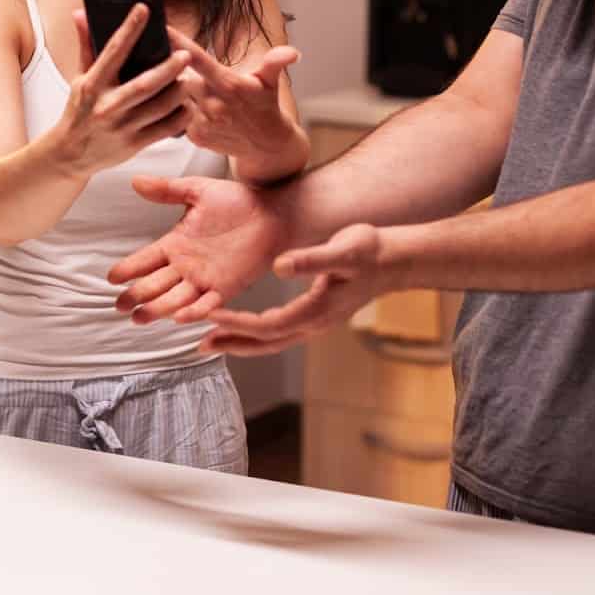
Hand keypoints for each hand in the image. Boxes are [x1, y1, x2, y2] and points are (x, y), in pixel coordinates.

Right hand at [53, 6, 191, 175]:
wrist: (70, 154)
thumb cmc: (78, 112)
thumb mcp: (79, 78)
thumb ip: (86, 46)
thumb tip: (80, 14)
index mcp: (93, 84)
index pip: (113, 51)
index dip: (129, 29)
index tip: (144, 10)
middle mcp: (108, 105)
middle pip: (145, 84)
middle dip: (168, 69)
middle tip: (185, 55)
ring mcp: (122, 127)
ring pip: (160, 107)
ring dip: (179, 92)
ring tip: (189, 79)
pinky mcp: (134, 144)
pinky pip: (165, 129)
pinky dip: (180, 116)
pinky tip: (187, 105)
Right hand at [107, 175, 288, 323]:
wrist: (273, 211)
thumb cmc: (238, 200)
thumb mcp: (197, 191)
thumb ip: (167, 190)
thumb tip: (135, 180)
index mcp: (176, 243)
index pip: (145, 259)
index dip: (128, 269)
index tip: (111, 278)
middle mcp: (186, 265)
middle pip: (155, 284)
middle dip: (137, 295)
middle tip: (120, 306)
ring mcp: (205, 278)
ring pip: (176, 298)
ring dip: (158, 308)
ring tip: (141, 316)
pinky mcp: (227, 287)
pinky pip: (208, 303)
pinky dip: (195, 311)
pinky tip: (180, 316)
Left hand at [168, 25, 299, 159]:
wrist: (266, 145)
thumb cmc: (264, 105)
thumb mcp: (271, 81)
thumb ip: (275, 62)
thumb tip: (294, 53)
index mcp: (228, 84)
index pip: (198, 59)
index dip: (178, 43)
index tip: (161, 27)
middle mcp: (214, 104)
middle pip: (180, 77)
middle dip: (178, 69)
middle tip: (178, 65)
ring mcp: (203, 122)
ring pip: (177, 97)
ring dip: (179, 90)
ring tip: (187, 88)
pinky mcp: (196, 137)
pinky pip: (179, 116)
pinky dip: (182, 109)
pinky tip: (193, 108)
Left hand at [199, 224, 388, 355]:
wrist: (395, 261)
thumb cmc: (370, 251)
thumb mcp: (343, 250)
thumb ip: (311, 259)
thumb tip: (280, 267)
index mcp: (317, 310)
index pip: (269, 325)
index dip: (238, 324)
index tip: (210, 317)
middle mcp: (315, 323)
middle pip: (267, 343)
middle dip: (233, 343)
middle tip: (199, 344)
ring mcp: (317, 323)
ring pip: (272, 341)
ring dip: (241, 342)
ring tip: (211, 340)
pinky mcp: (317, 316)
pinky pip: (280, 331)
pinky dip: (256, 333)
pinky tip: (242, 326)